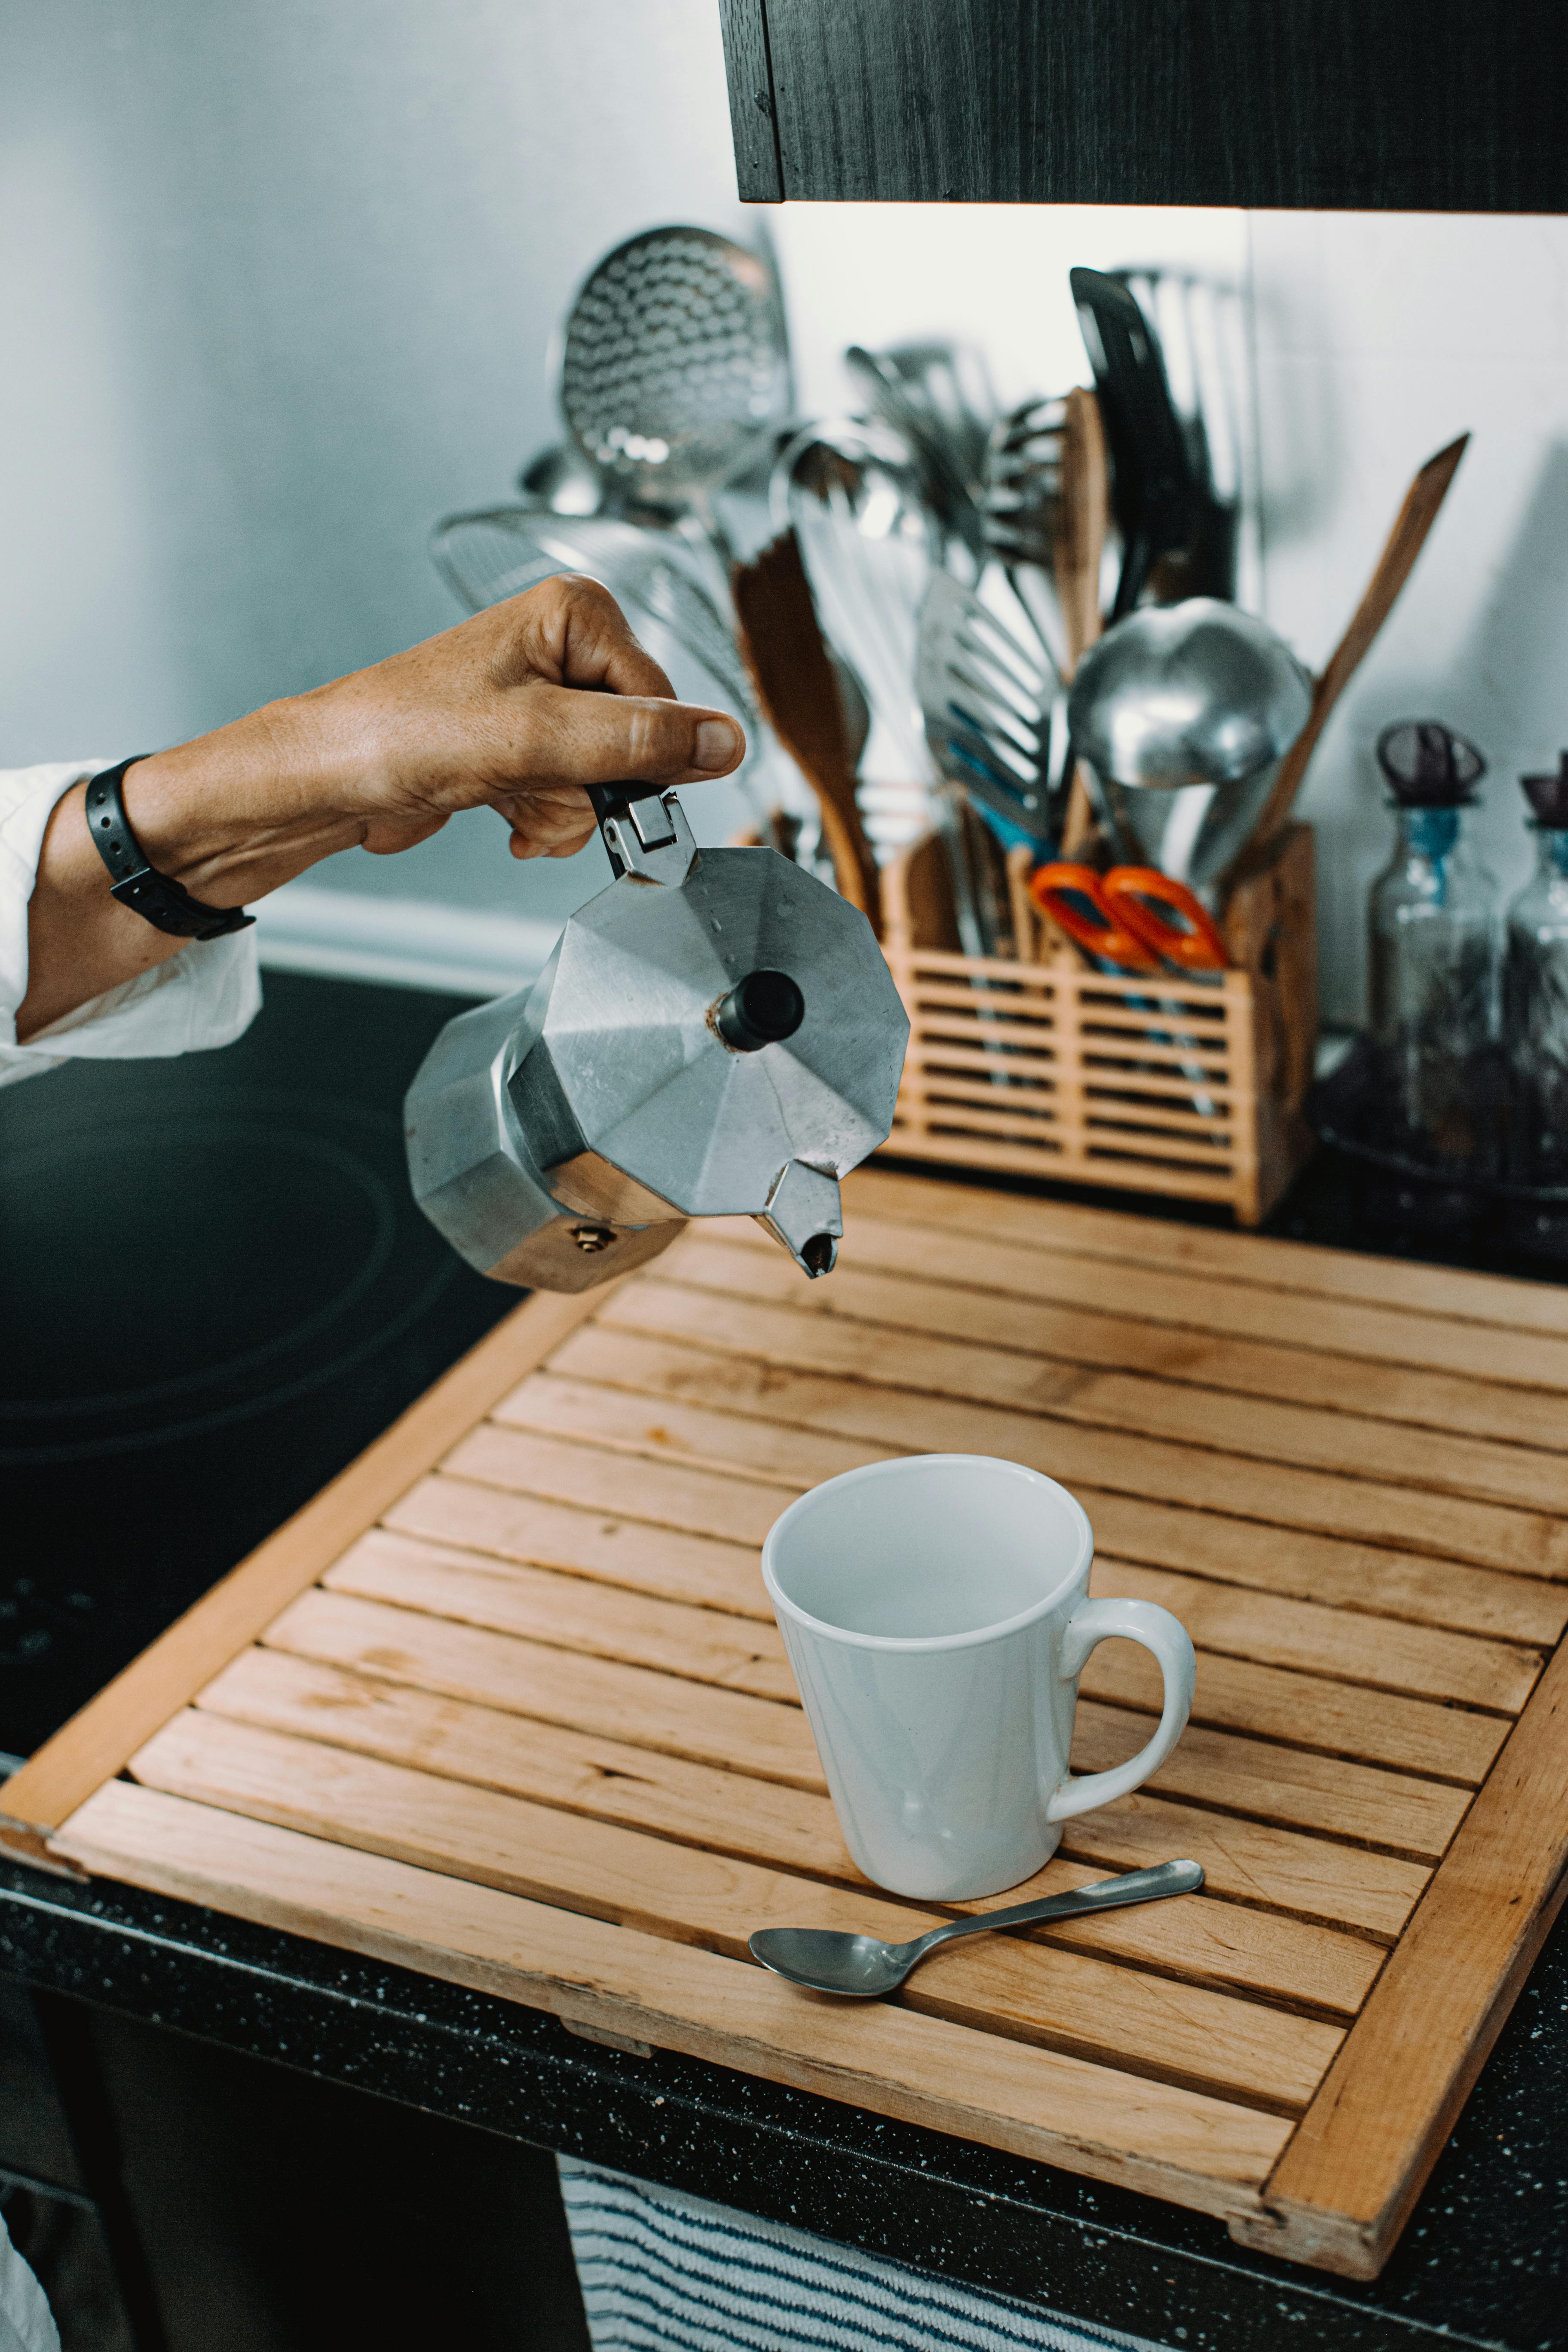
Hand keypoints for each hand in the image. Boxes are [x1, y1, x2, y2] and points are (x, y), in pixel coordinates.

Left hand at [279, 571, 745, 863]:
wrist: (328, 778)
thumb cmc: (399, 733)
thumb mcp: (537, 738)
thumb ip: (639, 742)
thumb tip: (724, 743)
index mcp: (576, 615)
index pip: (664, 702)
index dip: (637, 758)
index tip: (591, 780)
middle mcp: (564, 648)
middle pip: (637, 745)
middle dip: (590, 789)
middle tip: (536, 788)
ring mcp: (543, 700)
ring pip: (605, 781)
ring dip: (562, 812)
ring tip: (509, 800)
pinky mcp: (524, 745)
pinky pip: (572, 797)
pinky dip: (543, 818)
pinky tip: (504, 813)